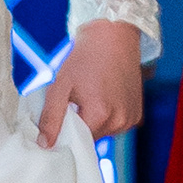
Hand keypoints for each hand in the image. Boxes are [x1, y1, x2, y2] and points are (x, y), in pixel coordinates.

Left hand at [38, 22, 143, 147]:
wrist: (113, 38)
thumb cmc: (85, 58)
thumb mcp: (61, 87)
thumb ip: (51, 118)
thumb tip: (45, 144)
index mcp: (100, 115)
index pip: (76, 141)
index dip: (66, 131)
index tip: (62, 115)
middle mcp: (120, 121)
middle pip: (91, 137)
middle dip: (80, 124)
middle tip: (76, 101)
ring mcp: (131, 118)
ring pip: (104, 132)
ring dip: (95, 121)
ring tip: (92, 96)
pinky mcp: (137, 114)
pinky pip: (116, 125)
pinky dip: (108, 116)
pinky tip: (104, 96)